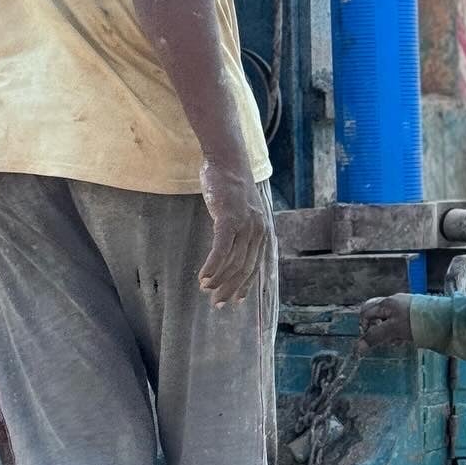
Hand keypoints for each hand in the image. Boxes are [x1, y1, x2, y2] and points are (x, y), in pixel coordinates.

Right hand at [198, 160, 271, 306]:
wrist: (228, 161)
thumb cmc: (231, 188)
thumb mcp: (242, 212)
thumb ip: (242, 231)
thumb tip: (232, 254)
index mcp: (262, 231)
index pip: (256, 266)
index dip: (244, 286)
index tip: (233, 301)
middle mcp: (257, 230)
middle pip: (244, 268)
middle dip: (229, 288)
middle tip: (216, 303)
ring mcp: (245, 224)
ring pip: (233, 261)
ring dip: (218, 279)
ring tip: (205, 289)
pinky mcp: (229, 217)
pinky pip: (221, 248)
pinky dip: (212, 266)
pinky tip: (203, 276)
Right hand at [359, 294, 415, 347]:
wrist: (441, 320)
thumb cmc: (415, 321)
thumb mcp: (392, 329)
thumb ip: (375, 336)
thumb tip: (358, 347)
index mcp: (386, 303)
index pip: (366, 312)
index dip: (364, 326)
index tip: (369, 340)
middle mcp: (393, 303)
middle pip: (376, 315)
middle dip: (375, 328)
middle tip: (381, 340)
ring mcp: (403, 308)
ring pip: (387, 321)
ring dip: (387, 333)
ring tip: (395, 341)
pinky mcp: (412, 316)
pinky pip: (398, 324)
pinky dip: (397, 333)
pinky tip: (403, 340)